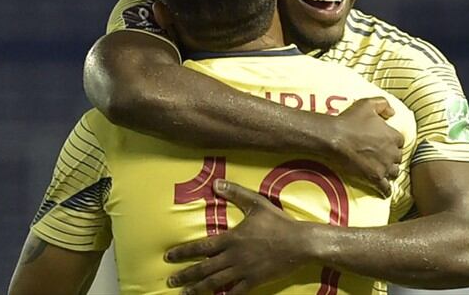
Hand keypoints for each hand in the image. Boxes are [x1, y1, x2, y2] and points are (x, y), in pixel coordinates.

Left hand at [165, 180, 312, 293]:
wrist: (300, 243)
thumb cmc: (278, 222)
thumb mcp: (256, 203)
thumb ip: (235, 193)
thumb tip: (216, 183)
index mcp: (232, 239)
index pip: (201, 247)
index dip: (183, 252)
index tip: (168, 257)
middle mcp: (234, 257)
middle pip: (204, 269)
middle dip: (185, 275)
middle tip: (170, 281)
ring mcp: (244, 271)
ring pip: (215, 283)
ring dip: (198, 289)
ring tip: (184, 294)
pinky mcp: (255, 281)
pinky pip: (236, 293)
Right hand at [328, 97, 403, 197]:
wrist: (335, 137)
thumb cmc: (350, 120)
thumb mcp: (368, 104)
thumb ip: (383, 104)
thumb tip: (393, 112)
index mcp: (393, 136)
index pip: (400, 141)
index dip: (392, 142)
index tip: (385, 142)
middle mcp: (392, 152)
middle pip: (398, 158)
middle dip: (392, 157)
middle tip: (382, 156)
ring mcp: (384, 166)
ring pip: (394, 172)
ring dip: (389, 171)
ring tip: (383, 171)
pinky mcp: (374, 177)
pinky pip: (385, 188)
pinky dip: (386, 190)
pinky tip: (384, 191)